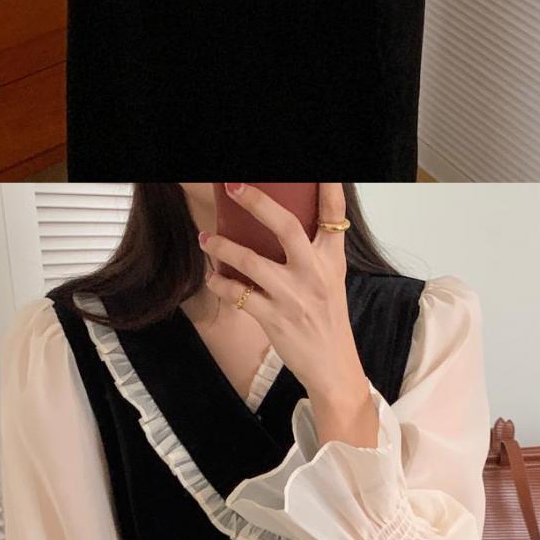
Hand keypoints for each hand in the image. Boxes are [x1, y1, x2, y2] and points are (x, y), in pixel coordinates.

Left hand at [199, 188, 380, 451]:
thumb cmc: (327, 322)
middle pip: (285, 226)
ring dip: (221, 246)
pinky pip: (238, 295)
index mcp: (331, 260)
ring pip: (250, 261)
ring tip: (205, 238)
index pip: (334, 214)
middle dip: (256, 202)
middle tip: (233, 187)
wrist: (334, 369)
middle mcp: (314, 273)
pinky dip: (221, 284)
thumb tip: (280, 227)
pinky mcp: (274, 318)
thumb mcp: (330, 281)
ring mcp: (293, 296)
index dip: (329, 187)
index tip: (320, 170)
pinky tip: (213, 277)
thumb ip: (311, 254)